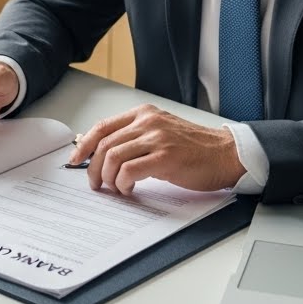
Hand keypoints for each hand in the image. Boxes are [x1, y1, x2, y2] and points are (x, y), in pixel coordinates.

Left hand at [67, 104, 246, 194]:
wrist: (226, 154)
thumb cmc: (195, 148)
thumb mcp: (161, 133)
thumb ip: (134, 137)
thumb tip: (103, 151)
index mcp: (144, 114)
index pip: (102, 126)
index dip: (83, 145)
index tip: (76, 160)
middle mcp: (148, 122)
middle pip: (104, 143)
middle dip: (93, 168)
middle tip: (96, 183)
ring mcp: (157, 138)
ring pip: (113, 157)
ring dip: (108, 178)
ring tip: (115, 188)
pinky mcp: (165, 157)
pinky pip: (130, 171)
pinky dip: (123, 184)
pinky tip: (129, 189)